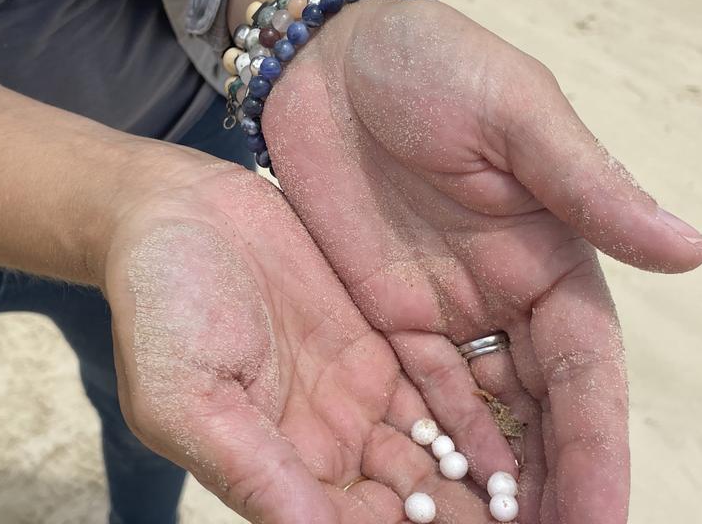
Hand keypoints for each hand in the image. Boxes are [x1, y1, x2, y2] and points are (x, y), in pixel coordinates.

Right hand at [101, 161, 497, 522]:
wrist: (174, 209)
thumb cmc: (160, 303)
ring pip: (433, 458)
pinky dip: (479, 420)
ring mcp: (355, 395)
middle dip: (464, 522)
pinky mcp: (379, 344)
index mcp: (275, 471)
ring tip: (542, 499)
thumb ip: (253, 470)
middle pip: (407, 506)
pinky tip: (529, 436)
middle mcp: (324, 445)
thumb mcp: (189, 395)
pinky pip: (439, 392)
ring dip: (482, 484)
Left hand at [260, 0, 701, 523]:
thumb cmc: (432, 63)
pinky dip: (435, 451)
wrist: (327, 52)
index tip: (603, 519)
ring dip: (496, 488)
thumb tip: (691, 251)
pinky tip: (437, 503)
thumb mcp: (517, 113)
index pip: (588, 373)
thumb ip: (589, 187)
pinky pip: (417, 398)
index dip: (596, 448)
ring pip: (484, 420)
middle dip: (553, 488)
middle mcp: (510, 297)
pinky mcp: (385, 315)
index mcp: (556, 254)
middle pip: (543, 414)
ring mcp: (447, 313)